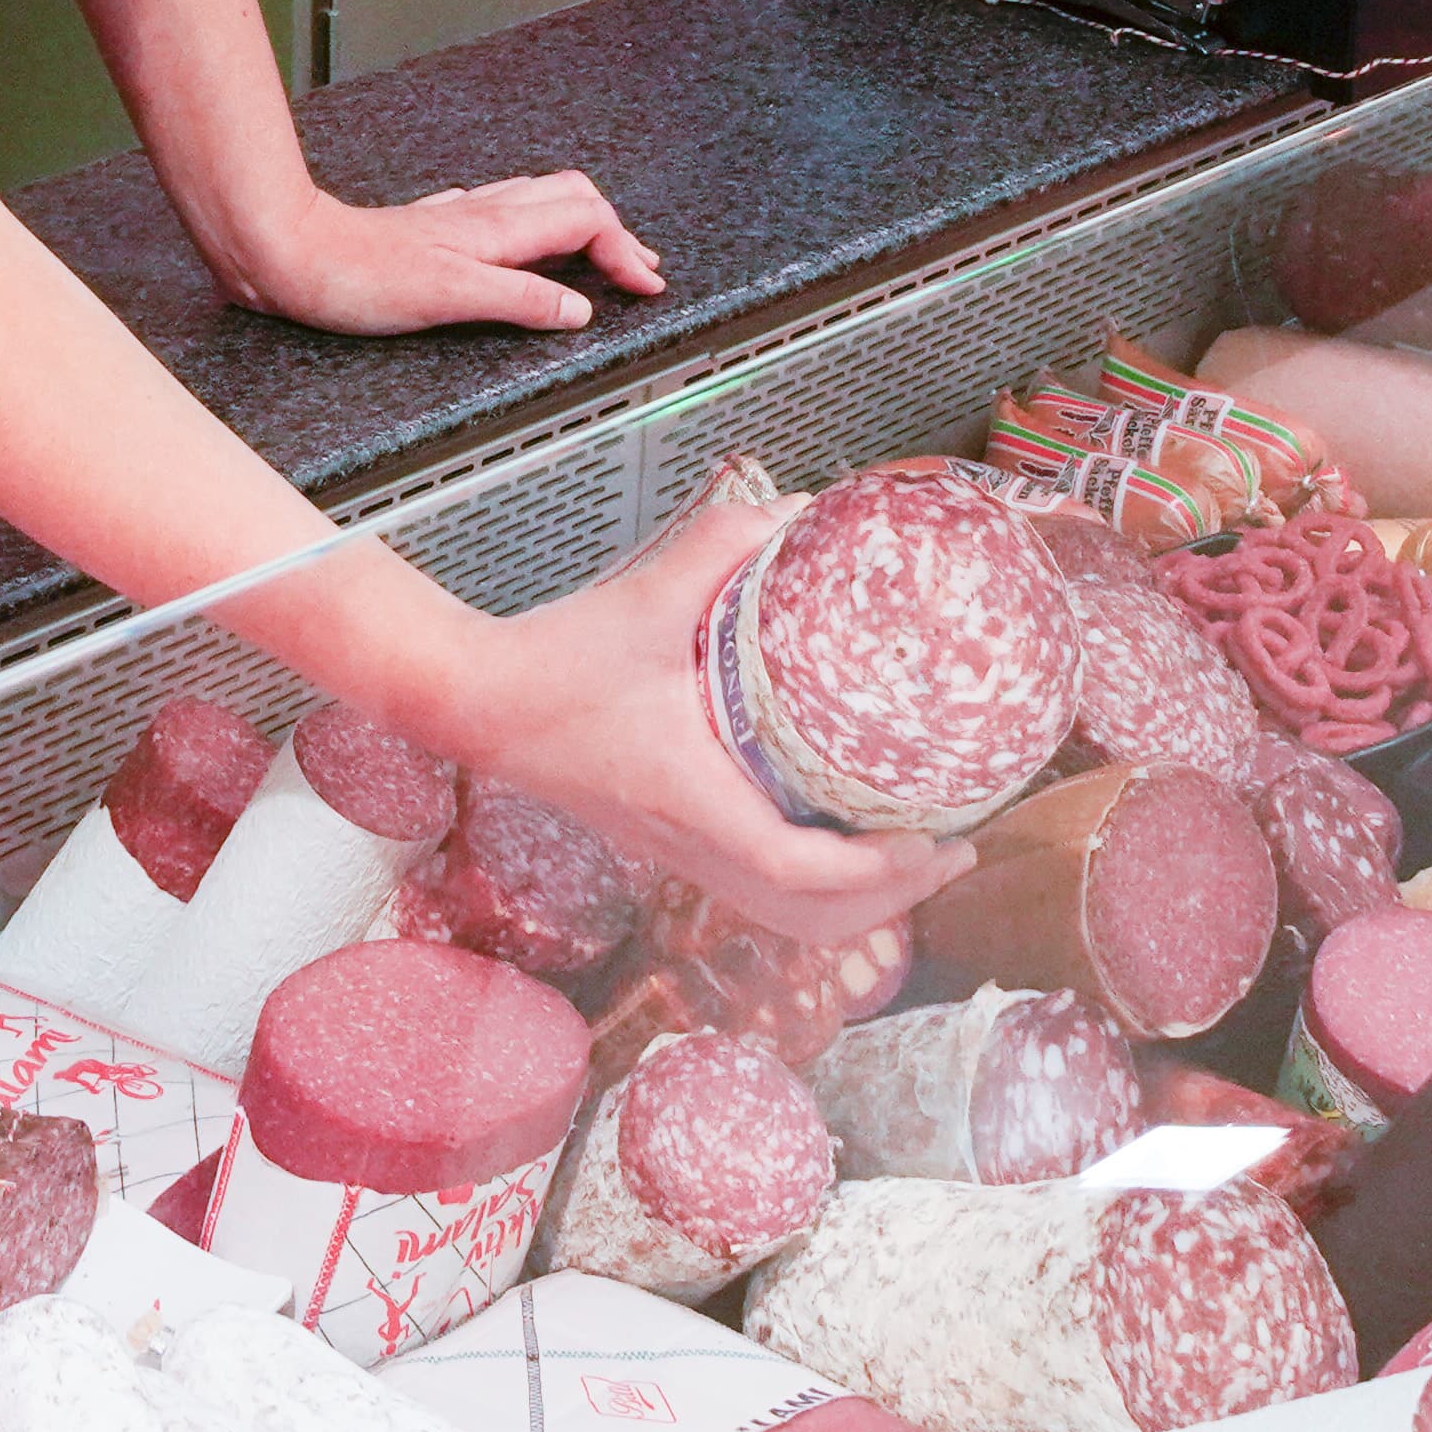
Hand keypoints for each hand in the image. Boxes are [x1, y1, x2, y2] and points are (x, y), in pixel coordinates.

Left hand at [223, 172, 666, 338]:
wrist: (284, 253)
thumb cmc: (353, 276)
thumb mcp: (449, 297)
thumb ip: (520, 300)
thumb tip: (578, 312)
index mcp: (495, 229)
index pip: (587, 222)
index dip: (625, 253)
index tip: (647, 286)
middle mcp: (480, 214)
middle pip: (572, 198)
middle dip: (615, 230)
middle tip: (638, 269)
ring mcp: (454, 219)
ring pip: (537, 201)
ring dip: (579, 223)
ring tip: (600, 253)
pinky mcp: (428, 231)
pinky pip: (499, 214)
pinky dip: (532, 228)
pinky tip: (518, 244)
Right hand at [460, 496, 973, 946]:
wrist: (478, 702)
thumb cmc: (555, 660)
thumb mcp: (647, 593)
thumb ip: (725, 541)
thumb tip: (805, 511)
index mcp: (691, 800)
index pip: (796, 871)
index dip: (873, 870)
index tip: (930, 838)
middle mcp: (687, 844)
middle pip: (805, 920)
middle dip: (889, 899)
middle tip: (952, 851)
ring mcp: (676, 855)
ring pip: (781, 917)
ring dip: (855, 904)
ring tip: (911, 857)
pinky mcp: (667, 846)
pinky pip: (756, 895)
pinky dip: (812, 892)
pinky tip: (838, 843)